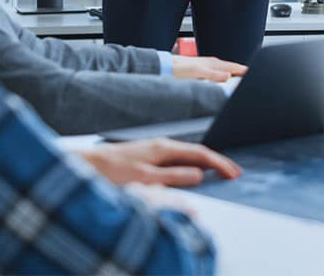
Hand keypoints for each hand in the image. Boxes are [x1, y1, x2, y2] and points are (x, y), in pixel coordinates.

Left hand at [76, 138, 241, 187]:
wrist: (89, 164)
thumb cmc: (112, 170)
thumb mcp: (145, 177)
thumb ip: (173, 176)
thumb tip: (199, 175)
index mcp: (165, 148)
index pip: (201, 154)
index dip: (220, 164)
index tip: (234, 173)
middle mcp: (163, 145)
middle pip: (198, 152)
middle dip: (218, 162)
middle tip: (234, 173)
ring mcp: (157, 149)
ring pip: (189, 155)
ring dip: (207, 163)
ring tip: (221, 172)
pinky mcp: (150, 155)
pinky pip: (180, 158)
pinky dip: (193, 164)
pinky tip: (195, 170)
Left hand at [173, 55, 247, 82]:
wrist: (167, 67)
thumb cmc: (180, 69)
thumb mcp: (198, 72)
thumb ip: (213, 74)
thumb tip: (228, 76)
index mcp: (214, 63)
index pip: (234, 67)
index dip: (244, 71)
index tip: (254, 73)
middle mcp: (213, 63)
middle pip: (232, 68)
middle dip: (241, 72)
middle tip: (251, 77)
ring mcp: (208, 66)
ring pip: (226, 70)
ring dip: (233, 74)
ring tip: (240, 79)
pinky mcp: (203, 70)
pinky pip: (219, 73)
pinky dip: (225, 76)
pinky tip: (223, 80)